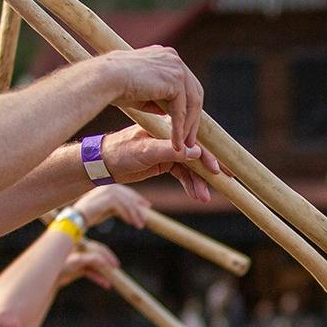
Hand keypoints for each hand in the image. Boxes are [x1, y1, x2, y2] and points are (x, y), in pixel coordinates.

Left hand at [57, 239, 117, 288]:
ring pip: (96, 266)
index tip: (114, 265)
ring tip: (110, 281)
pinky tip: (105, 284)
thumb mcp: (77, 261)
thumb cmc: (60, 265)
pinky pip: (91, 272)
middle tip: (115, 271)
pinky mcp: (79, 269)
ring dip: (103, 273)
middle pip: (98, 256)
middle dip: (107, 265)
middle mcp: (81, 251)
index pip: (97, 248)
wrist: (49, 277)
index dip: (107, 256)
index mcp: (80, 244)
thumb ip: (91, 259)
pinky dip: (98, 278)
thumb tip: (105, 263)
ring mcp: (80, 260)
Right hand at [74, 183, 150, 229]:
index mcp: (107, 186)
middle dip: (138, 208)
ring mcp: (106, 191)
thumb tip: (131, 210)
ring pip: (127, 202)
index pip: (125, 191)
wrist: (76, 219)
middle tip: (145, 219)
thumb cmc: (90, 216)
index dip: (137, 198)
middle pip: (128, 196)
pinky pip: (122, 207)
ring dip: (134, 215)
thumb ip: (117, 206)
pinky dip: (128, 216)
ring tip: (140, 225)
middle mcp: (107, 186)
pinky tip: (131, 223)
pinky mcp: (106, 198)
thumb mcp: (107, 209)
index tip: (147, 206)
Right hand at [98, 47, 206, 155]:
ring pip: (191, 102)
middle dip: (193, 118)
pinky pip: (182, 109)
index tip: (185, 126)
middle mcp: (174, 58)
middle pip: (194, 92)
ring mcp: (176, 67)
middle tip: (190, 140)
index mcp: (166, 56)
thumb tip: (168, 110)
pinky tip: (176, 144)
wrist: (102, 79)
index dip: (187, 107)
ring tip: (184, 145)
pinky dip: (180, 129)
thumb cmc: (112, 86)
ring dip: (188, 126)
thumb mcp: (140, 91)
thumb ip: (156, 98)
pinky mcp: (175, 79)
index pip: (185, 84)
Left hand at [99, 127, 221, 202]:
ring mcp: (168, 150)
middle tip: (223, 182)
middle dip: (208, 171)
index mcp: (166, 128)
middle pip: (196, 155)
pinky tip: (195, 194)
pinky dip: (189, 184)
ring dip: (198, 182)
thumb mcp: (145, 152)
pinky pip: (182, 174)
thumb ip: (171, 151)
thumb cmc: (120, 152)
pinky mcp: (165, 162)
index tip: (218, 170)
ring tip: (203, 197)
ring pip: (190, 167)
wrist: (102, 163)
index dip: (207, 156)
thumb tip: (196, 153)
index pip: (192, 141)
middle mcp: (170, 138)